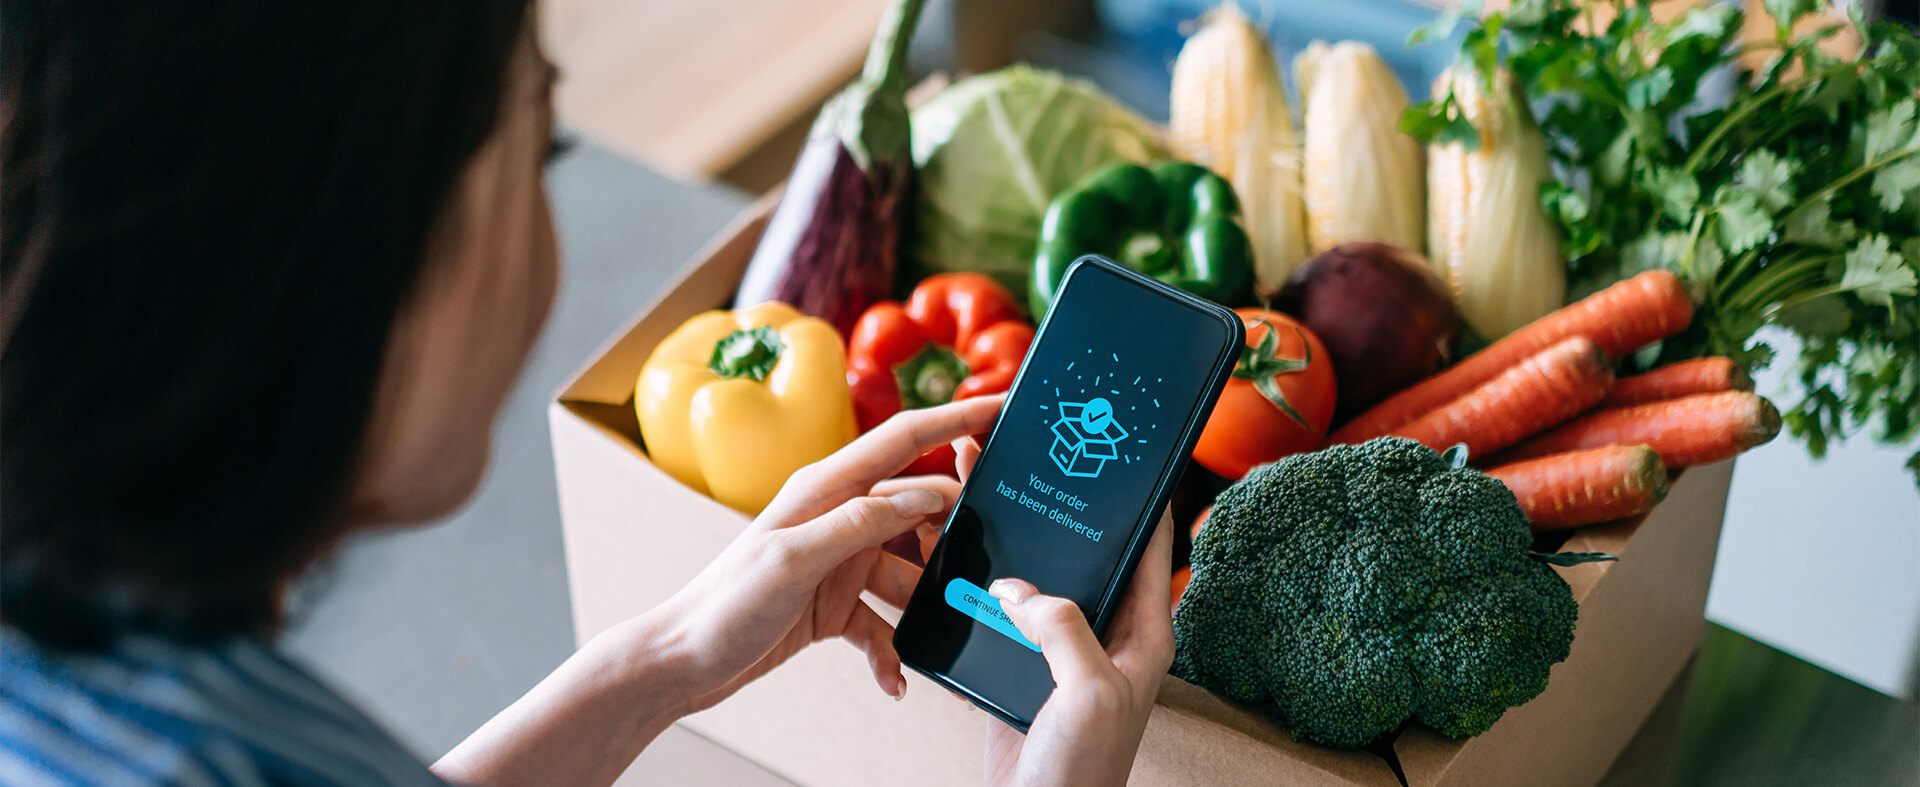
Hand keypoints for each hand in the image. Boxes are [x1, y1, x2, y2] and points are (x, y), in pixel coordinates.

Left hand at [644, 396, 1002, 714]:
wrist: (683, 662)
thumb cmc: (725, 603)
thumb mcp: (795, 559)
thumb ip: (862, 523)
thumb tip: (927, 495)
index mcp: (826, 487)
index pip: (904, 439)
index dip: (955, 418)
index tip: (1002, 407)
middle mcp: (838, 517)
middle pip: (918, 509)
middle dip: (957, 533)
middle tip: (993, 558)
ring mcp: (840, 561)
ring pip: (910, 572)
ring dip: (927, 605)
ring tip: (946, 630)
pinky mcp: (837, 604)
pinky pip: (883, 624)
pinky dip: (892, 651)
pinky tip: (895, 680)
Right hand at [949, 438, 1176, 786]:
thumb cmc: (1082, 773)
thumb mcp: (1089, 692)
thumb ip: (1064, 629)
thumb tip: (1018, 591)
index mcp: (1143, 635)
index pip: (1150, 548)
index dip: (1140, 499)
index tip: (1124, 451)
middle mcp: (1108, 635)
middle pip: (1084, 554)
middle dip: (1056, 506)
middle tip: (1029, 454)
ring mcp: (1064, 651)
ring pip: (1038, 580)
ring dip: (1009, 542)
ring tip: (977, 487)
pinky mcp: (1023, 668)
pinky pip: (1002, 615)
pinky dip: (979, 586)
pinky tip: (952, 555)